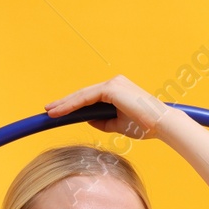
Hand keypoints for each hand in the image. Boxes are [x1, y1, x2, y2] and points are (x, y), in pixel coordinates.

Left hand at [43, 75, 175, 140]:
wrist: (160, 124)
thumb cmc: (144, 125)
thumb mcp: (118, 125)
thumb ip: (102, 121)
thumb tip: (87, 119)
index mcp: (117, 90)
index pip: (90, 98)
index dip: (72, 105)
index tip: (58, 112)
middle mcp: (114, 83)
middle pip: (83, 94)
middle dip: (64, 103)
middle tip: (48, 111)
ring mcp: (112, 84)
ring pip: (82, 95)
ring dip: (65, 104)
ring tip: (50, 113)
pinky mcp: (111, 88)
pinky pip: (87, 97)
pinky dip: (72, 105)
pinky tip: (61, 111)